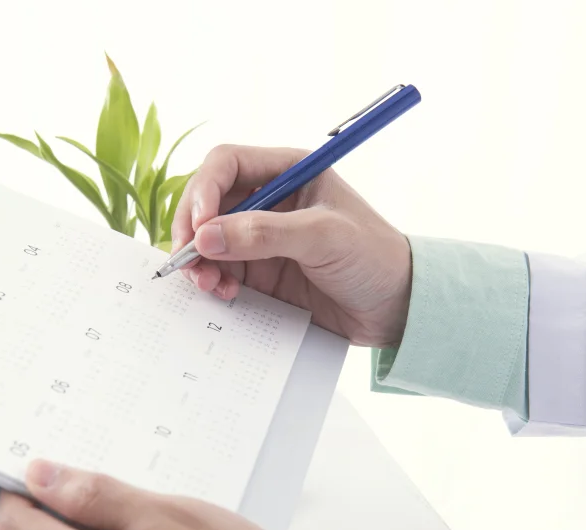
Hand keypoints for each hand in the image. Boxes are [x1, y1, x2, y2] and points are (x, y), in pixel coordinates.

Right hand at [171, 144, 412, 346]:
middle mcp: (270, 201)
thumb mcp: (324, 237)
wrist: (398, 309)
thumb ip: (265, 234)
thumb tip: (208, 237)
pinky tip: (223, 294)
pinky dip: (213, 282)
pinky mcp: (262, 274)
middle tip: (187, 260)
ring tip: (207, 284)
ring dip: (199, 261)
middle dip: (192, 229)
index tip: (200, 227)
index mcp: (289, 172)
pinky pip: (221, 272)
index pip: (227, 165)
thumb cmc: (375, 258)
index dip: (204, 191)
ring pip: (209, 241)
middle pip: (208, 203)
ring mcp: (262, 239)